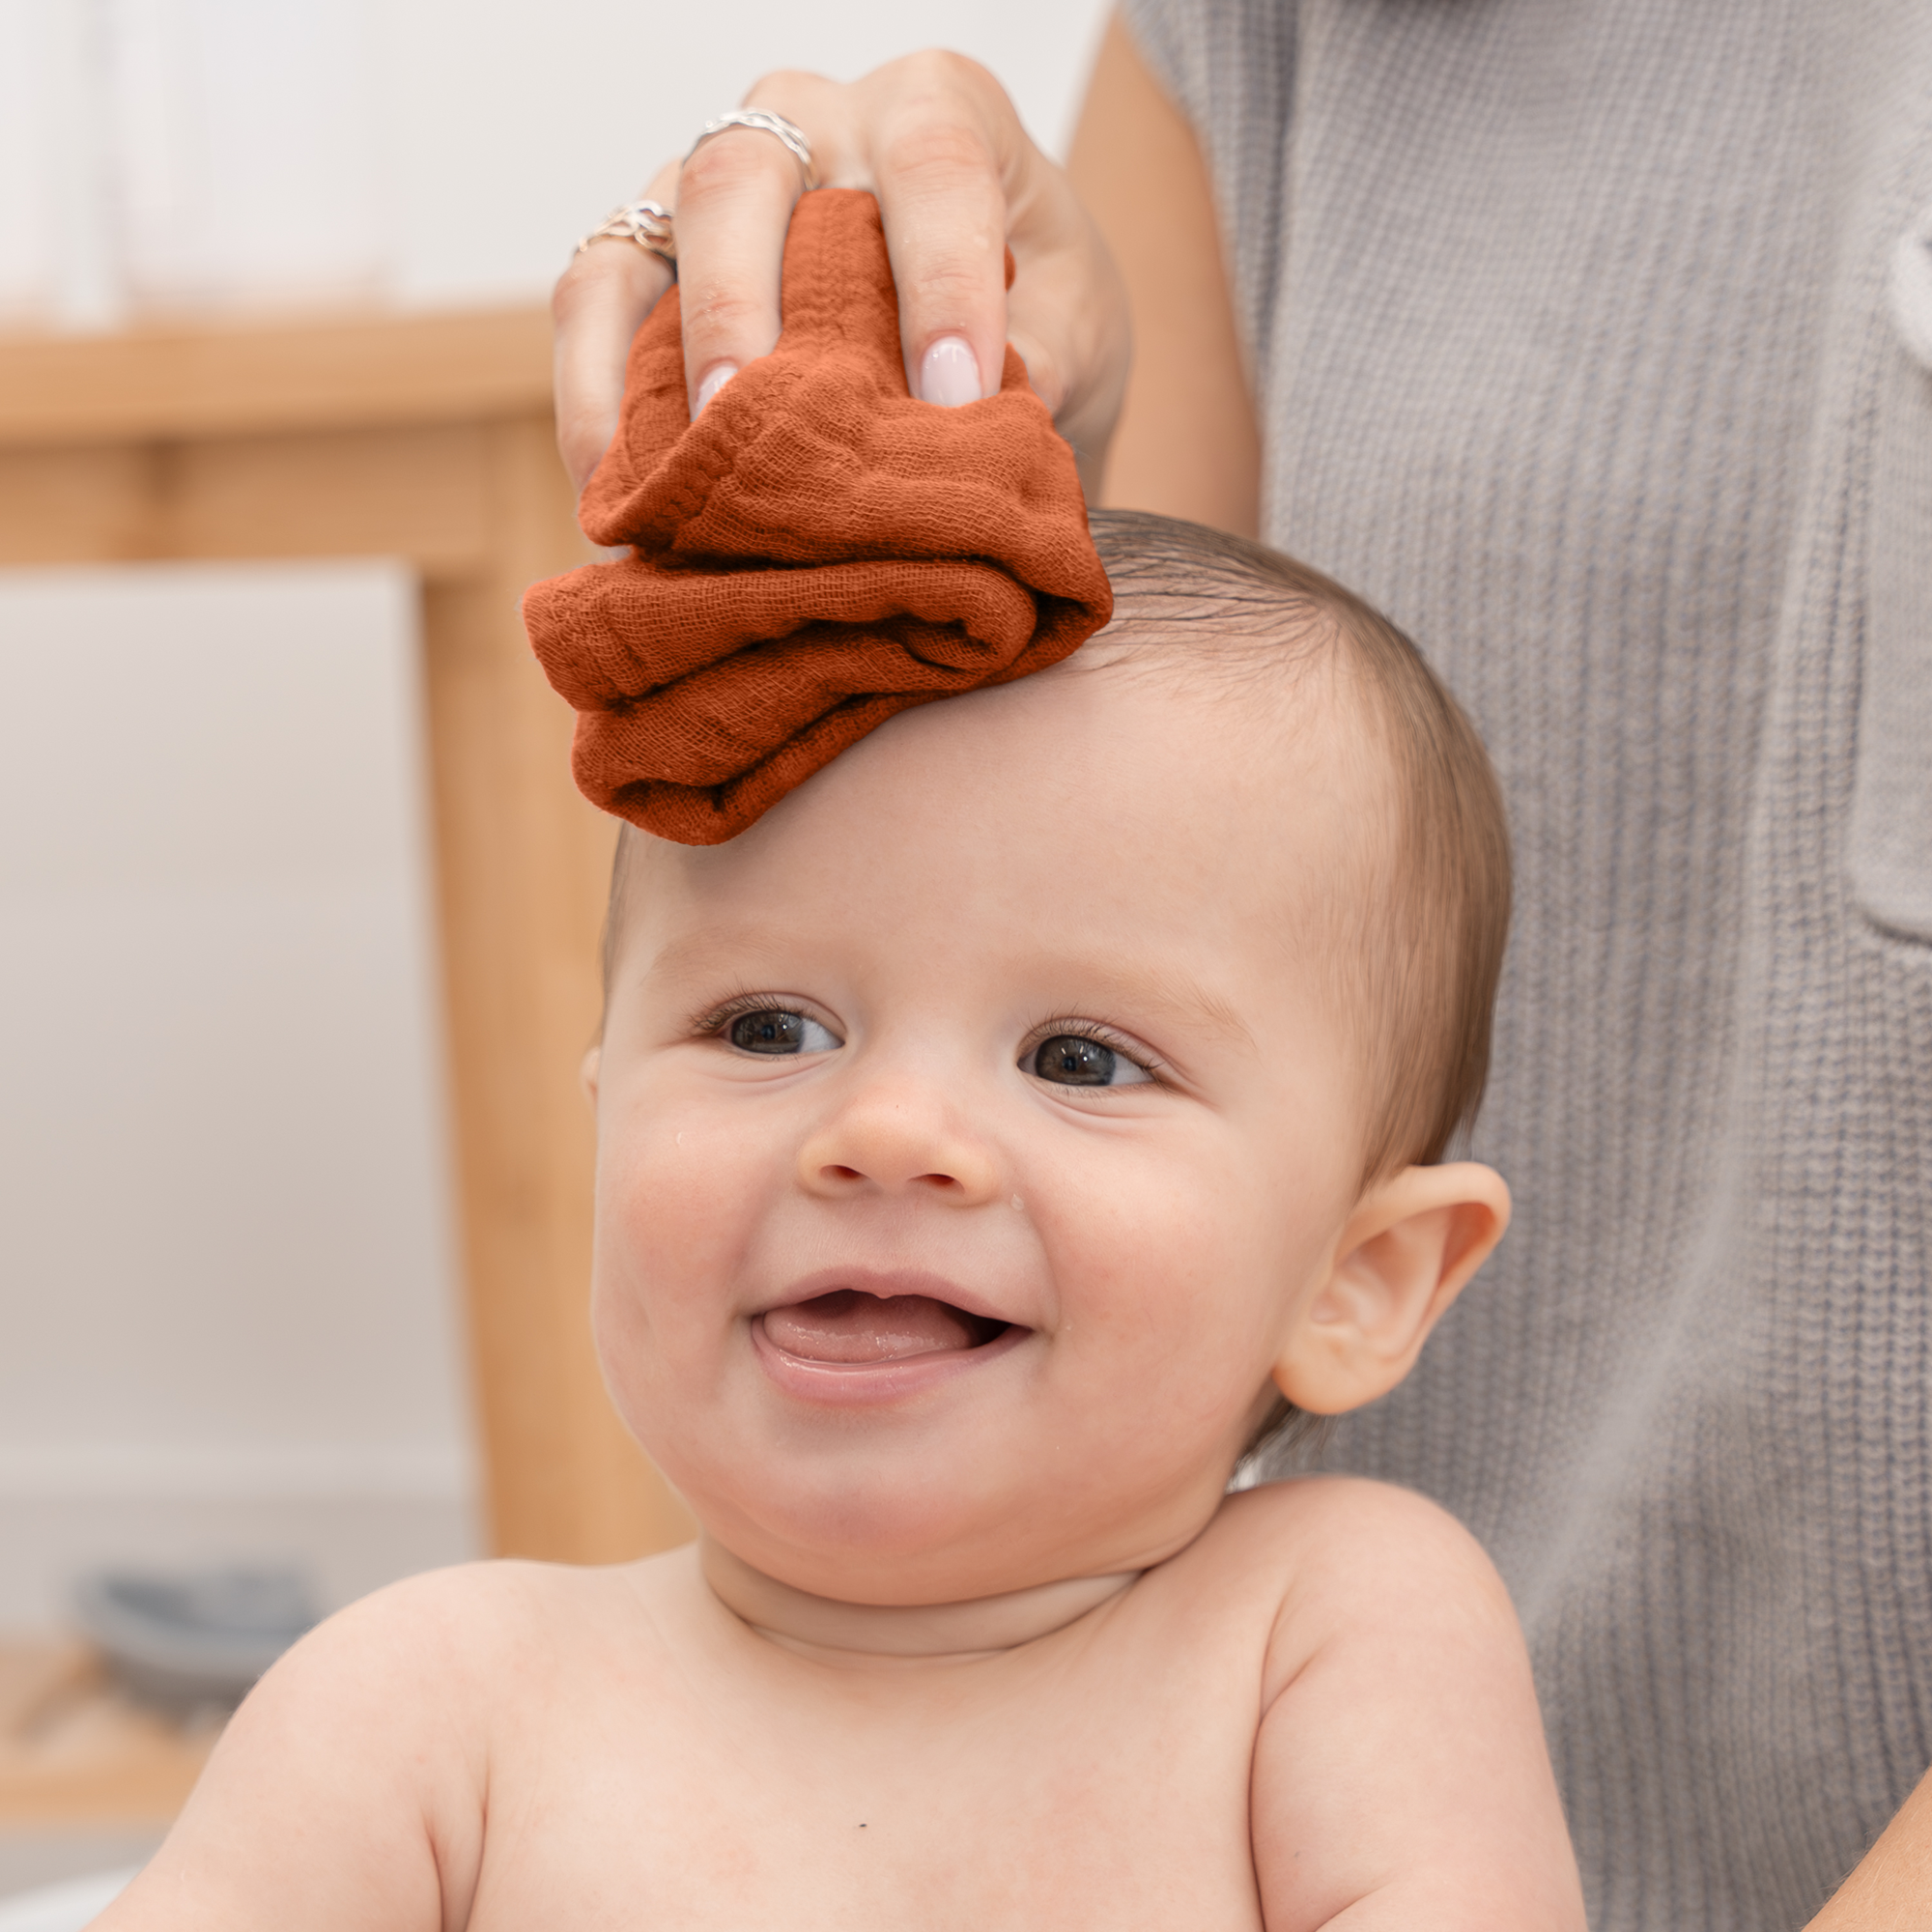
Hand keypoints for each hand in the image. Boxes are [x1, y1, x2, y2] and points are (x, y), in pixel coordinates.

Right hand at [550, 52, 1130, 495]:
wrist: (979, 318)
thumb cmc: (1034, 301)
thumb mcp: (1076, 321)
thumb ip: (1043, 360)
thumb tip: (980, 429)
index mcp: (933, 108)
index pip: (931, 168)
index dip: (941, 280)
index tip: (954, 397)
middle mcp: (808, 120)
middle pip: (744, 180)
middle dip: (742, 310)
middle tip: (753, 427)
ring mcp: (712, 179)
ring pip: (646, 237)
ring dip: (641, 362)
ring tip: (657, 484)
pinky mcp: (651, 248)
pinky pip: (593, 300)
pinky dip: (594, 399)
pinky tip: (611, 493)